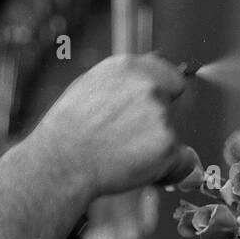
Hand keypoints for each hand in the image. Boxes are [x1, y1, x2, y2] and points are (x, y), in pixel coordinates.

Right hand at [35, 54, 194, 199]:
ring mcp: (161, 115)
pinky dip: (165, 171)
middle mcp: (149, 86)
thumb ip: (124, 80)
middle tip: (125, 140)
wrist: (60, 163)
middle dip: (156, 124)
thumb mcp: (89, 86)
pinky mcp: (168, 145)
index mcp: (129, 67)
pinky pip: (180, 162)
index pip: (170, 76)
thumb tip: (150, 72)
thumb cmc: (66, 130)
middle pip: (171, 107)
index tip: (150, 111)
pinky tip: (135, 169)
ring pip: (173, 135)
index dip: (162, 96)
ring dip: (157, 147)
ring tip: (121, 155)